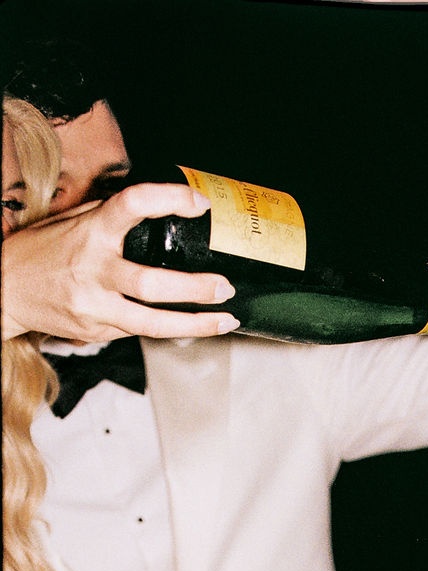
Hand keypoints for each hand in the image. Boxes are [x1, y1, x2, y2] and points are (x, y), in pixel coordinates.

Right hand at [1, 181, 241, 343]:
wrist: (6, 289)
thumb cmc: (44, 251)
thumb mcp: (73, 223)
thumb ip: (112, 219)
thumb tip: (160, 208)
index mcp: (90, 233)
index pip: (132, 206)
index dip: (168, 199)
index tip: (198, 203)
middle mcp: (92, 271)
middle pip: (151, 284)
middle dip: (195, 289)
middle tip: (224, 287)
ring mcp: (93, 307)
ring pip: (152, 322)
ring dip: (195, 323)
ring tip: (224, 319)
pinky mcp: (95, 332)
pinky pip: (138, 331)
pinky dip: (166, 327)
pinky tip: (189, 324)